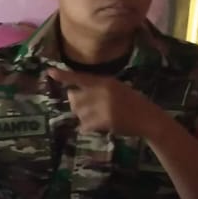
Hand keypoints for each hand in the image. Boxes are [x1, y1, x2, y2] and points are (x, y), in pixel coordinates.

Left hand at [46, 67, 161, 136]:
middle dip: (77, 105)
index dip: (64, 75)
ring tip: (99, 117)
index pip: (80, 77)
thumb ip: (97, 88)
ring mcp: (103, 106)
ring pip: (78, 113)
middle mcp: (102, 91)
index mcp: (105, 81)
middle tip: (90, 109)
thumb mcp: (116, 88)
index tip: (49, 71)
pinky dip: (89, 127)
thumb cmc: (132, 103)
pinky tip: (99, 126)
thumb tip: (73, 94)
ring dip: (84, 118)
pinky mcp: (104, 120)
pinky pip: (85, 125)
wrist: (148, 118)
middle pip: (74, 98)